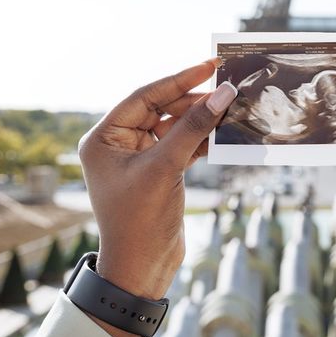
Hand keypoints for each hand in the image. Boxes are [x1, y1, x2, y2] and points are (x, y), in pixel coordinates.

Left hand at [78, 59, 236, 336]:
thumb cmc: (139, 221)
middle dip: (193, 99)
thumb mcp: (165, 168)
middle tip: (227, 86)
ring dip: (201, 119)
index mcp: (104, 138)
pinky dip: (202, 139)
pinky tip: (224, 132)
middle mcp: (118, 144)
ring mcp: (139, 158)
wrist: (140, 270)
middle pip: (160, 108)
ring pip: (174, 126)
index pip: (144, 96)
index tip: (209, 65)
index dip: (178, 80)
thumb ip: (193, 128)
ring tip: (231, 107)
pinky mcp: (158, 173)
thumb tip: (223, 94)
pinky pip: (182, 145)